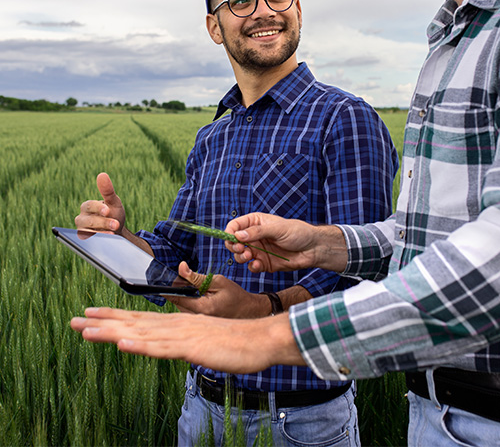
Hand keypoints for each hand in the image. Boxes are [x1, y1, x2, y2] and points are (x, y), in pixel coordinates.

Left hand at [70, 307, 304, 371]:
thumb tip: (171, 345)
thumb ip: (186, 341)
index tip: (90, 316)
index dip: (113, 317)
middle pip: (133, 323)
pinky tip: (123, 344)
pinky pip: (163, 349)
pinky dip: (142, 345)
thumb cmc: (235, 341)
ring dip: (112, 331)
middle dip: (102, 322)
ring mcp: (182, 336)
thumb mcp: (204, 342)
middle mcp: (175, 326)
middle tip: (73, 320)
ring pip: (141, 333)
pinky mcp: (192, 348)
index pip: (139, 320)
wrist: (260, 338)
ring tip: (86, 329)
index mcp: (178, 324)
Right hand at [75, 173, 125, 234]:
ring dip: (101, 232)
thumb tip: (102, 174)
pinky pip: (87, 240)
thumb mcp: (113, 202)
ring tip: (113, 232)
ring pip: (87, 231)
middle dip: (103, 222)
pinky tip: (107, 239)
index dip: (98, 208)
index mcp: (88, 206)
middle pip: (88, 220)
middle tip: (116, 224)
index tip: (107, 210)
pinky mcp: (85, 240)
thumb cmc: (113, 213)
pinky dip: (96, 239)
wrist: (117, 230)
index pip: (89, 206)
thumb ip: (108, 190)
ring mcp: (82, 229)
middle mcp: (82, 218)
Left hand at [166, 262, 270, 317]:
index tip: (163, 280)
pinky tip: (198, 297)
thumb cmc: (235, 296)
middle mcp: (198, 319)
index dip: (169, 288)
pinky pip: (187, 313)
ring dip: (183, 297)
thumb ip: (197, 277)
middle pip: (176, 303)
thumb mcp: (217, 281)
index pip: (177, 298)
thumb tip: (181, 267)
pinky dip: (188, 303)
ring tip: (197, 289)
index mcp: (203, 308)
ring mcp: (199, 324)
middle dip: (178, 290)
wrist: (248, 311)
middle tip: (187, 279)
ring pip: (180, 308)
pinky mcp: (200, 324)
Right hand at [224, 213, 347, 273]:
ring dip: (240, 257)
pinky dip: (252, 267)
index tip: (231, 239)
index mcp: (256, 222)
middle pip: (234, 242)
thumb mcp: (278, 229)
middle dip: (233, 246)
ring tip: (248, 256)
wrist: (313, 249)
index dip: (230, 232)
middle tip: (240, 249)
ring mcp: (259, 250)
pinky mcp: (264, 263)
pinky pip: (252, 266)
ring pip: (240, 255)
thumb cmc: (298, 233)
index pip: (235, 225)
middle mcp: (255, 236)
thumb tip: (238, 235)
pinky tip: (259, 264)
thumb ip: (257, 232)